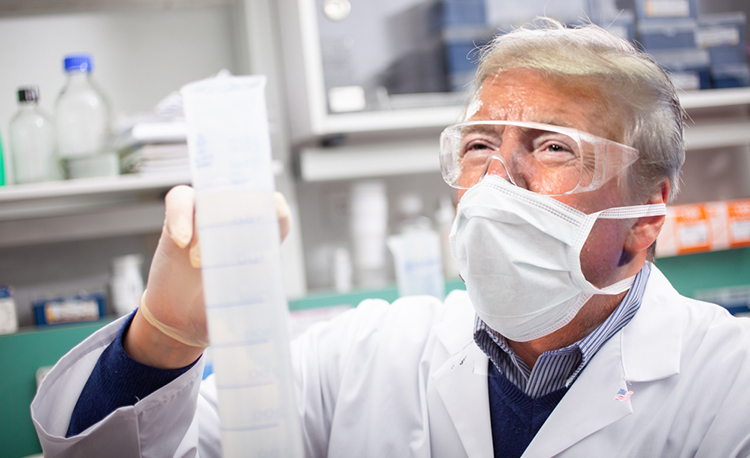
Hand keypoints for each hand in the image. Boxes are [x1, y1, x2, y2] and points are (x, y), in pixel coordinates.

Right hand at [124, 185, 291, 368]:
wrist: (178, 321)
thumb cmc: (215, 313)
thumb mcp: (238, 313)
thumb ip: (251, 313)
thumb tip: (268, 336)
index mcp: (258, 244)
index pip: (277, 215)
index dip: (277, 212)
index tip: (273, 216)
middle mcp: (234, 226)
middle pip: (246, 194)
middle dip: (242, 205)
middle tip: (234, 231)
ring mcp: (206, 219)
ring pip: (212, 193)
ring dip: (208, 218)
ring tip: (200, 260)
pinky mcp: (179, 220)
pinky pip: (180, 200)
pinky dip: (179, 216)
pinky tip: (180, 242)